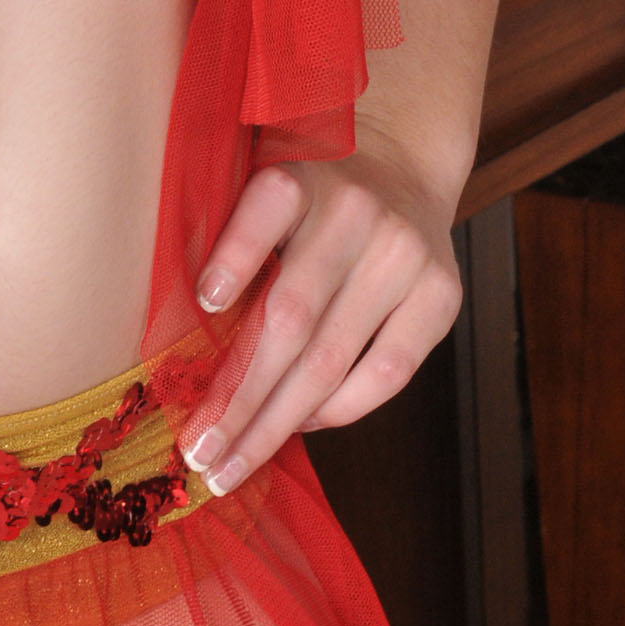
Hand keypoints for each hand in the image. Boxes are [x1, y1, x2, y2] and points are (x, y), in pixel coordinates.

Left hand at [174, 135, 461, 497]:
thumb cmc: (307, 190)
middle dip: (240, 395)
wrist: (400, 162)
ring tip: (234, 463)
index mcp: (301, 174)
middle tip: (199, 450)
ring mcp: (404, 256)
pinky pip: (387, 373)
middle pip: (291, 318)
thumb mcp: (263, 181)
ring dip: (278, 422)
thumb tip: (183, 334)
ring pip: (332, 359)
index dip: (235, 256)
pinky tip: (300, 426)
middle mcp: (356, 213)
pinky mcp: (441, 294)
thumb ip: (233, 238)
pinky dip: (338, 410)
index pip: (266, 212)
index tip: (205, 302)